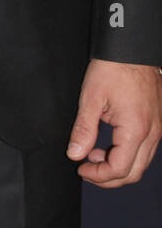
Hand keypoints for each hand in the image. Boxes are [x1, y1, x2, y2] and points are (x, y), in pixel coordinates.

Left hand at [66, 59, 161, 186]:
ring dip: (118, 166)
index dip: (98, 175)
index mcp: (136, 130)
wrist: (132, 48)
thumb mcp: (91, 98)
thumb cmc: (113, 68)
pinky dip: (127, 154)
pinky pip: (145, 149)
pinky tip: (109, 143)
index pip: (119, 169)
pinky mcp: (156, 123)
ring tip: (93, 154)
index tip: (81, 169)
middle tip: (87, 170)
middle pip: (134, 173)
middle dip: (109, 178)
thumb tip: (75, 154)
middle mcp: (152, 134)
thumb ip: (83, 129)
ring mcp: (157, 129)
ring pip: (141, 163)